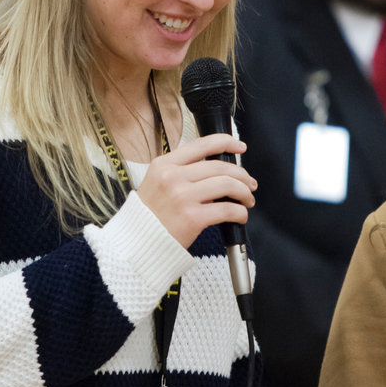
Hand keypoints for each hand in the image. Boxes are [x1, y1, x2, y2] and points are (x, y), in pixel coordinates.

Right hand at [136, 134, 256, 247]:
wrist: (136, 244)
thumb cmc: (149, 217)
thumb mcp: (157, 183)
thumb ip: (181, 172)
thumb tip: (216, 169)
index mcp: (164, 165)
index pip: (201, 145)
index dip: (226, 142)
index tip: (239, 146)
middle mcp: (172, 177)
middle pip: (219, 166)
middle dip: (241, 174)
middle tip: (249, 183)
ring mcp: (182, 197)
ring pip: (227, 184)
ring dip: (244, 192)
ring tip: (247, 200)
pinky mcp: (192, 218)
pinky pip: (227, 210)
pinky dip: (240, 212)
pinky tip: (240, 216)